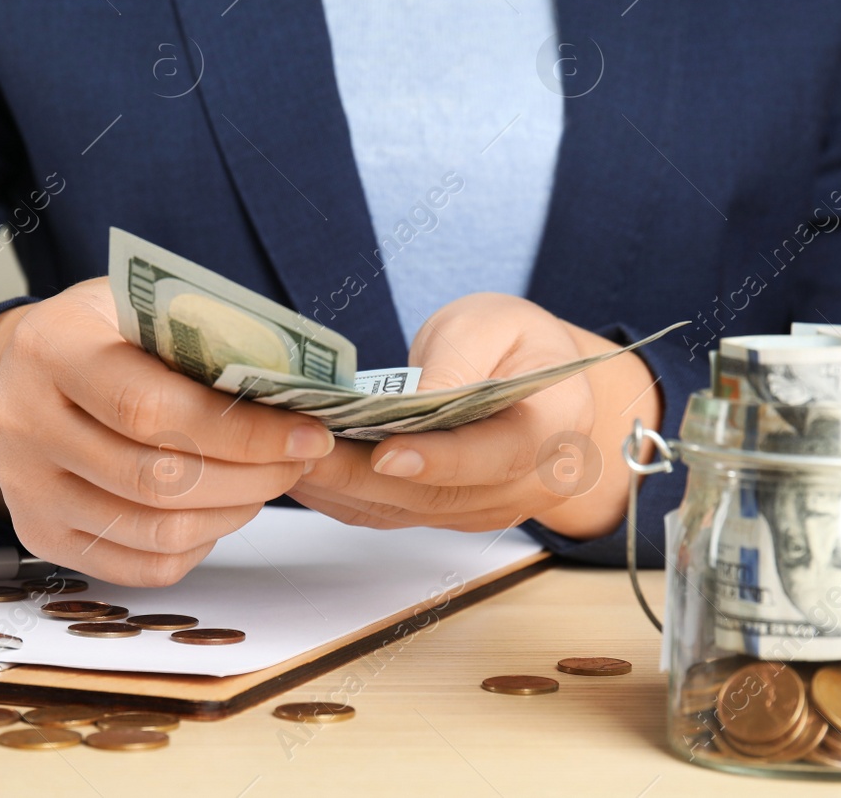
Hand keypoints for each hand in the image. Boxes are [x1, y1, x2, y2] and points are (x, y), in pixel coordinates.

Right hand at [0, 277, 336, 585]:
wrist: (26, 366)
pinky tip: (222, 510)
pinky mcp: (40, 534)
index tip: (306, 434)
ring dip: (232, 512)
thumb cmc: (104, 330)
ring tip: (269, 482)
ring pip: (154, 529)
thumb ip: (205, 338)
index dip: (241, 431)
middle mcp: (23, 422)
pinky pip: (138, 564)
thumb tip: (291, 390)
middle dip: (250, 476)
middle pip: (156, 478)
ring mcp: (25, 487)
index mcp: (52, 349)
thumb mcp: (146, 305)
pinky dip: (197, 545)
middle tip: (299, 460)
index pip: (150, 408)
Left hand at [288, 293, 660, 539]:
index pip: (498, 454)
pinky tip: (301, 472)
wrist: (541, 385)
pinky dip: (344, 497)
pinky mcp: (448, 516)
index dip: (442, 458)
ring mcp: (486, 510)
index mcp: (554, 428)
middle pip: (440, 494)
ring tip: (285, 457)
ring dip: (344, 489)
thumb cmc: (517, 343)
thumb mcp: (494, 324)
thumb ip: (458, 360)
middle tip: (302, 449)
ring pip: (407, 511)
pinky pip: (392, 515)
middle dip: (364, 475)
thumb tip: (411, 404)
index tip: (386, 452)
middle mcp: (526, 485)